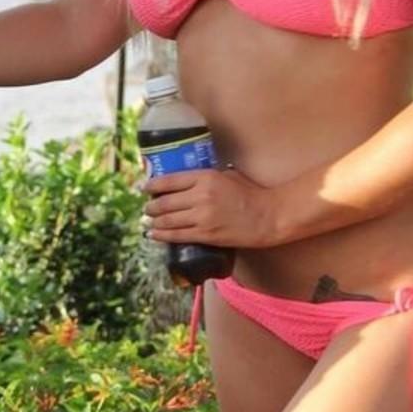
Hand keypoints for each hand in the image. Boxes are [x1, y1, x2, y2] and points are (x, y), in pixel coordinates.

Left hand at [143, 167, 278, 250]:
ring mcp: (202, 217)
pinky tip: (154, 234)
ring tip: (148, 222)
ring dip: (153, 222)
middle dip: (151, 207)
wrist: (267, 216)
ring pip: (167, 220)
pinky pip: (177, 235)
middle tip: (147, 209)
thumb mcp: (227, 175)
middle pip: (164, 202)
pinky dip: (162, 235)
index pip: (169, 181)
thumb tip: (188, 181)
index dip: (152, 186)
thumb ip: (206, 177)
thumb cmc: (250, 193)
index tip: (144, 189)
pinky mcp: (206, 235)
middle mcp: (200, 196)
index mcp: (205, 177)